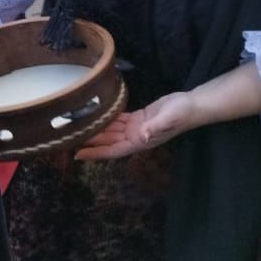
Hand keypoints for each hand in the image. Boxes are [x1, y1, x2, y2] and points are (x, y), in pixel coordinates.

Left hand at [74, 91, 199, 159]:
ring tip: (76, 128)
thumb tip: (142, 138)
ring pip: (111, 131)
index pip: (113, 150)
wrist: (192, 105)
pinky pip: (118, 121)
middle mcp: (135, 137)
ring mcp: (136, 128)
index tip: (78, 155)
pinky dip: (107, 119)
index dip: (96, 153)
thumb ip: (154, 128)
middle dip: (90, 141)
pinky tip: (95, 116)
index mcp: (140, 141)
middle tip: (68, 138)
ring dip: (96, 131)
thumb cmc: (182, 113)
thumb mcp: (168, 119)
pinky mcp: (138, 118)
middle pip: (108, 141)